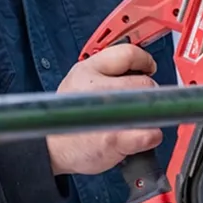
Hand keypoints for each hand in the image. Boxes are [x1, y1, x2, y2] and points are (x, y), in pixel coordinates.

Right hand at [46, 44, 163, 175]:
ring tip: (134, 120)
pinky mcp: (114, 139)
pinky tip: (138, 137)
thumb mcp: (79, 79)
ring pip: (150, 106)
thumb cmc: (69, 115)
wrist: (52, 149)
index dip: (144, 60)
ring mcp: (106, 114)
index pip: (128, 53)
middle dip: (147, 93)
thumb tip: (140, 67)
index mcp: (87, 69)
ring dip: (150, 114)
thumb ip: (106, 70)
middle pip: (144, 82)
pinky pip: (150, 133)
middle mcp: (96, 88)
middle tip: (137, 102)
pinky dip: (151, 136)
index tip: (148, 68)